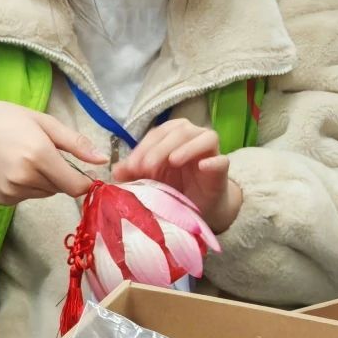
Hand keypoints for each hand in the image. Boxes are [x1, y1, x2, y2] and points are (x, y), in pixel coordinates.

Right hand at [0, 102, 105, 205]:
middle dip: (63, 174)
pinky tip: (14, 167)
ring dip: (47, 180)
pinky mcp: (3, 201)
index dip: (86, 180)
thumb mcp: (41, 121)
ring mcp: (12, 192)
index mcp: (39, 155)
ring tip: (27, 157)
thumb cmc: (0, 119)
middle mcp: (25, 178)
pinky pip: (30, 196)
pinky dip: (30, 185)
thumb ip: (74, 142)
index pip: (77, 186)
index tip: (85, 169)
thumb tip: (102, 160)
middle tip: (46, 152)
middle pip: (63, 188)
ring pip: (47, 193)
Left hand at [112, 119, 242, 233]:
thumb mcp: (149, 179)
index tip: (132, 166)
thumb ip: (133, 172)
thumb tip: (115, 170)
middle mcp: (194, 136)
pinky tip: (202, 166)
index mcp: (174, 135)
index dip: (144, 146)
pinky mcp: (222, 168)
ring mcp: (211, 151)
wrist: (198, 207)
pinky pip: (222, 160)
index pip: (159, 133)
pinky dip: (212, 161)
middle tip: (146, 167)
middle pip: (180, 130)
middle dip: (160, 147)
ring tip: (173, 161)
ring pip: (204, 137)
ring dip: (187, 147)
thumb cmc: (174, 187)